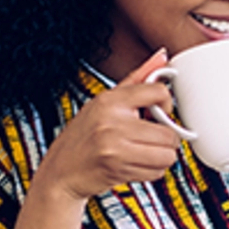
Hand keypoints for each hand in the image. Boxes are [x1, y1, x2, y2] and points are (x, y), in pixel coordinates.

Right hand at [33, 48, 181, 201]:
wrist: (61, 171)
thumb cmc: (83, 136)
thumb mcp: (104, 101)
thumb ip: (137, 78)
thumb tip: (162, 56)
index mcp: (110, 100)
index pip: (159, 92)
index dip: (167, 105)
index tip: (160, 112)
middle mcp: (112, 121)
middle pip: (168, 132)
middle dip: (165, 139)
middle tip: (151, 138)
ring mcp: (115, 146)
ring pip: (167, 154)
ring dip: (161, 157)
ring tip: (144, 152)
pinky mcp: (119, 168)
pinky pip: (156, 172)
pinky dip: (151, 171)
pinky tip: (135, 164)